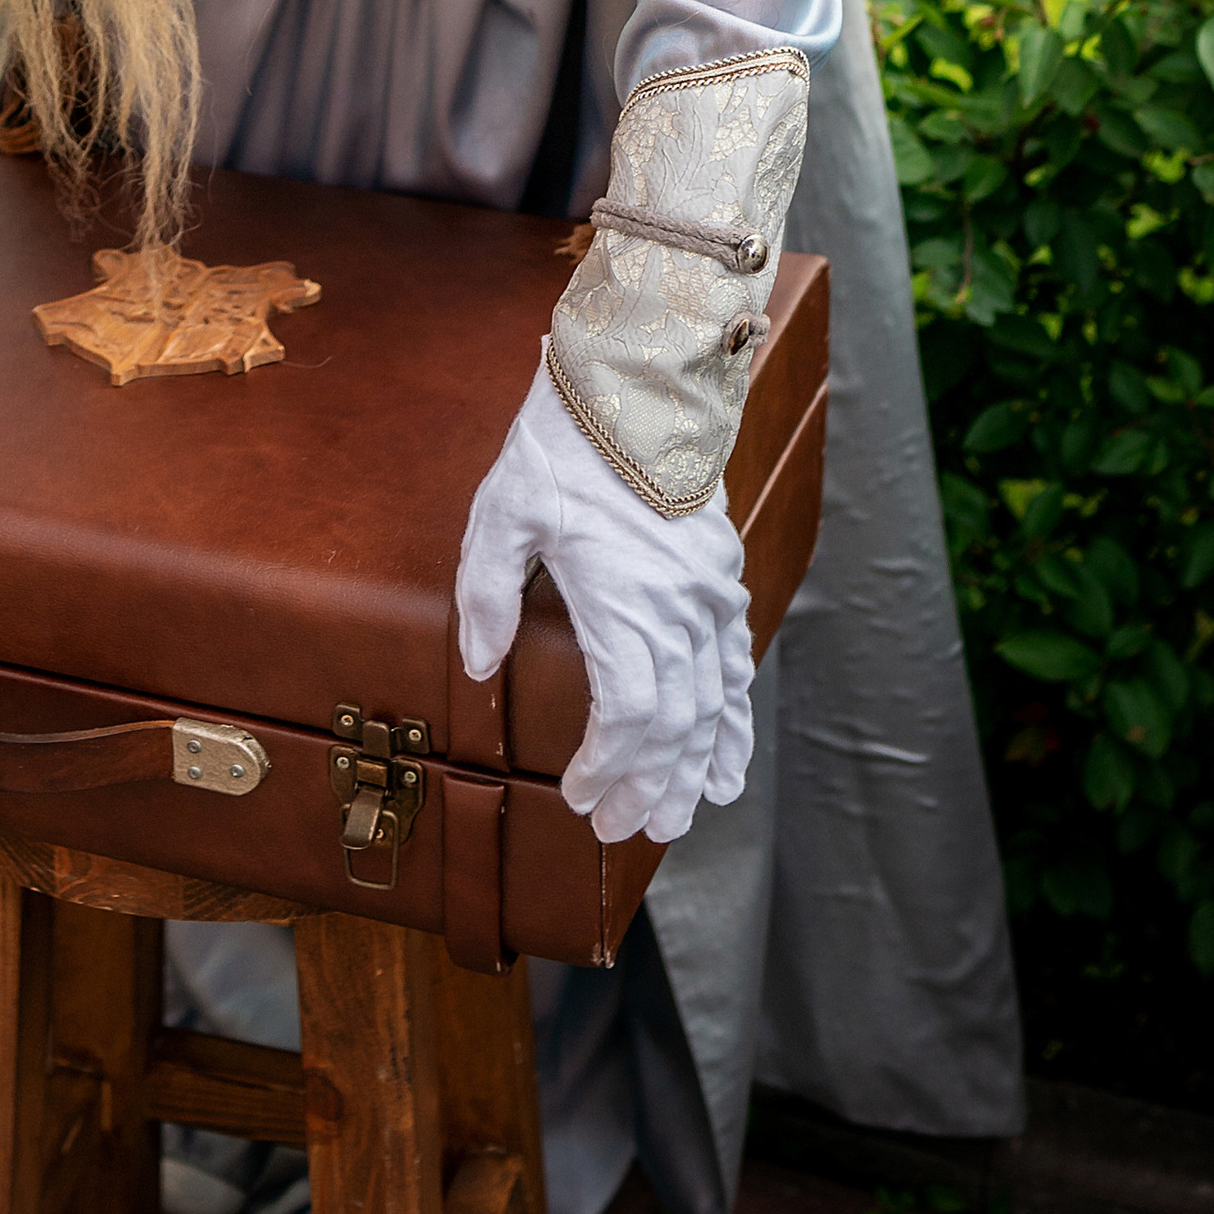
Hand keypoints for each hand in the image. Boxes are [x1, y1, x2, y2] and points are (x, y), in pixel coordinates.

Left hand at [454, 350, 753, 845]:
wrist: (636, 383)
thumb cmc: (561, 445)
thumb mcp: (501, 510)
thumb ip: (485, 593)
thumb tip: (476, 664)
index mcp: (624, 600)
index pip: (628, 716)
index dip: (607, 767)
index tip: (580, 796)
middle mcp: (680, 608)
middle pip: (674, 726)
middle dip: (650, 787)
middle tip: (625, 831)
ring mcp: (710, 595)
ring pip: (713, 705)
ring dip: (695, 768)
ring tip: (679, 818)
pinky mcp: (722, 578)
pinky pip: (737, 665)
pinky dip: (735, 721)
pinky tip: (727, 763)